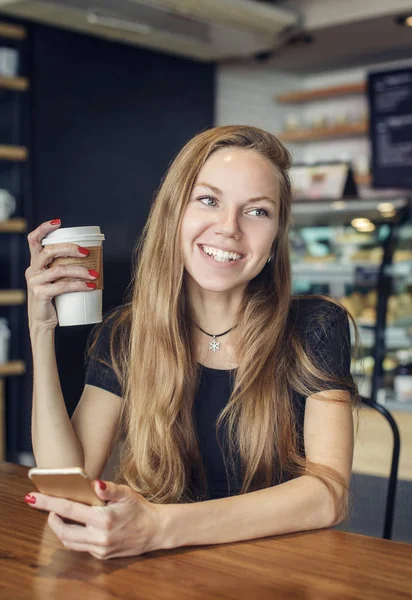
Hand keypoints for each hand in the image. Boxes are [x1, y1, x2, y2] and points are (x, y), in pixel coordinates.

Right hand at [25, 220, 98, 331]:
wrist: (43, 322)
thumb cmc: (54, 299)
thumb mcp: (56, 281)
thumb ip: (65, 269)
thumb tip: (92, 259)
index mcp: (35, 263)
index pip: (33, 240)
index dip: (43, 228)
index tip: (58, 222)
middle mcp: (32, 270)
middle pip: (49, 251)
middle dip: (69, 248)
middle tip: (87, 252)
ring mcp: (35, 282)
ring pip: (59, 269)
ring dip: (80, 271)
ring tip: (95, 274)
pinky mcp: (40, 294)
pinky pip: (62, 286)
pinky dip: (79, 285)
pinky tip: (91, 286)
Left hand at [25, 480, 166, 559]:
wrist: (155, 531)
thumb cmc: (140, 509)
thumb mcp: (126, 493)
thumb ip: (108, 489)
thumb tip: (94, 483)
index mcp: (104, 519)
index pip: (68, 510)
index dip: (48, 503)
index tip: (32, 498)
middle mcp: (100, 537)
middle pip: (63, 531)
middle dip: (51, 519)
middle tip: (49, 508)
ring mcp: (100, 549)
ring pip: (69, 542)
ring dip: (60, 529)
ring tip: (60, 516)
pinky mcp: (102, 556)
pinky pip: (81, 546)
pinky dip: (74, 535)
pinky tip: (78, 525)